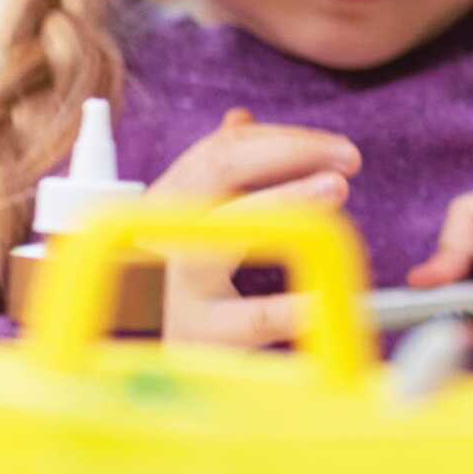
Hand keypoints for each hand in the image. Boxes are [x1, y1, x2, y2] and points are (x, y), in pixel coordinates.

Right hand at [150, 117, 359, 349]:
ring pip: (221, 233)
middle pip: (216, 172)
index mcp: (168, 201)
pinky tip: (327, 297)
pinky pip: (245, 317)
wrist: (123, 355)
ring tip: (335, 189)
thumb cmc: (160, 284)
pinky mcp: (192, 335)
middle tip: (348, 159)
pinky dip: (289, 305)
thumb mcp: (179, 223)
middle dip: (285, 155)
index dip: (287, 141)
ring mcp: (173, 282)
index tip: (341, 149)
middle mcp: (162, 231)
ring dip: (281, 203)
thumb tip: (240, 118)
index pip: (224, 150)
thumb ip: (213, 173)